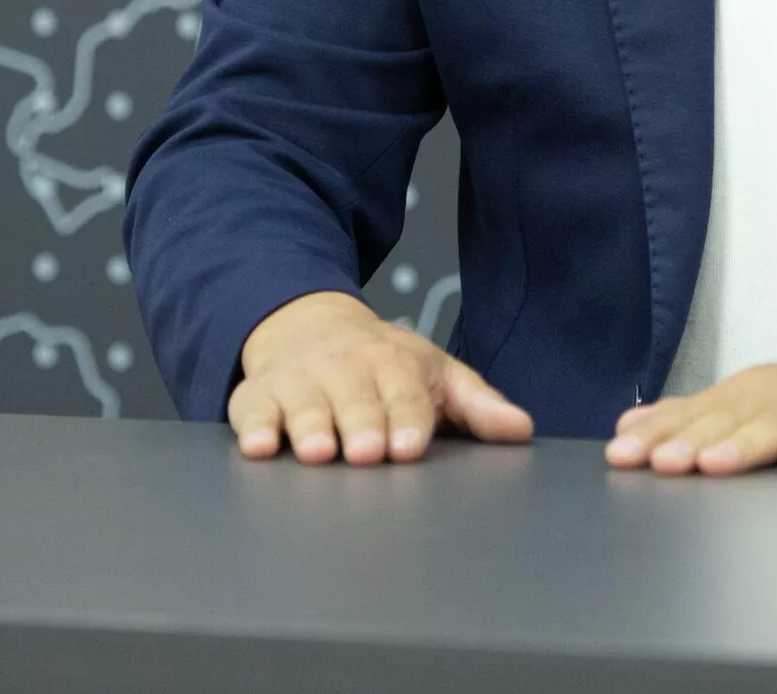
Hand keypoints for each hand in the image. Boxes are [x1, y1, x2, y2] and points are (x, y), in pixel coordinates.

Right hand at [229, 290, 532, 464]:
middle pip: (357, 401)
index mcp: (395, 365)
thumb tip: (522, 430)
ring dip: (312, 427)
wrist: (310, 322)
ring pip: (307, 406)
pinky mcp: (259, 395)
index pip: (406, 395)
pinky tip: (259, 446)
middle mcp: (347, 370)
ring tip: (318, 452)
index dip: (408, 420)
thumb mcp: (435, 373)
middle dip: (362, 425)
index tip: (410, 446)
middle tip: (366, 453)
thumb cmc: (382, 362)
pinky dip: (255, 427)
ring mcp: (301, 381)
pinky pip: (254, 411)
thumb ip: (477, 406)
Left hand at [605, 351, 776, 476]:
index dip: (657, 433)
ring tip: (716, 465)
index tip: (620, 456)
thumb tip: (631, 425)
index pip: (693, 412)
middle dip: (692, 439)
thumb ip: (696, 415)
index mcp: (747, 393)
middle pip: (730, 418)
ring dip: (746, 444)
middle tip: (659, 463)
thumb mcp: (755, 404)